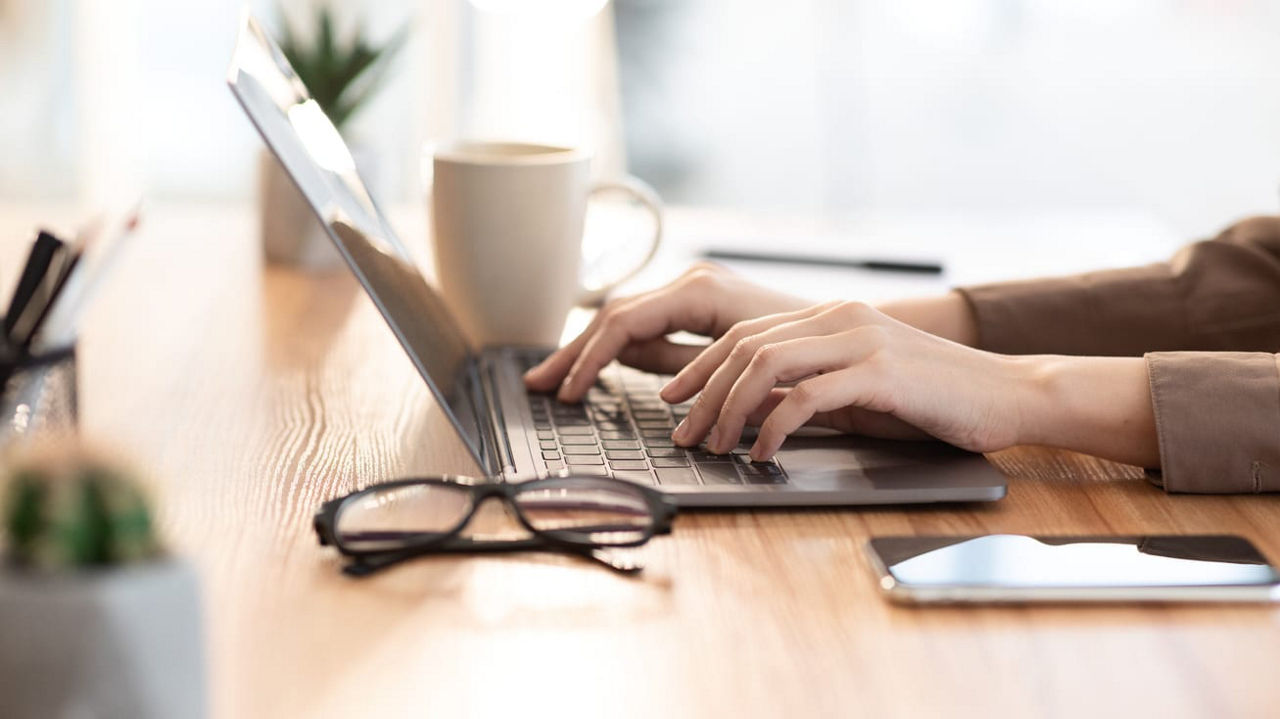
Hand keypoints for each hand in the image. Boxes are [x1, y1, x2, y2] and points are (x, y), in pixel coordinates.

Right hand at [523, 264, 810, 401]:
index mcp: (699, 292)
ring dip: (589, 350)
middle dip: (575, 352)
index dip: (588, 359)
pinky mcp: (700, 306)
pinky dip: (617, 347)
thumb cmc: (806, 351)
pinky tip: (597, 367)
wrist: (848, 334)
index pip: (622, 323)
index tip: (569, 392)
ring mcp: (694, 291)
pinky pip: (646, 324)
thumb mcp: (740, 364)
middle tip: (538, 384)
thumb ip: (681, 363)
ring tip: (557, 379)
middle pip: (614, 316)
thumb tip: (627, 362)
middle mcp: (692, 283)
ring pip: (626, 318)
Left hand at [661, 301, 1033, 459]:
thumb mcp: (859, 390)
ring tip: (715, 447)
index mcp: (831, 316)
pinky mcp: (880, 372)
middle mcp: (840, 318)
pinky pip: (806, 398)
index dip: (700, 367)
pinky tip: (763, 452)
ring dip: (729, 411)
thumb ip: (806, 390)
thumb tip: (749, 411)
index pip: (745, 334)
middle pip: (745, 347)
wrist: (1008, 394)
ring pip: (766, 366)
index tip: (672, 399)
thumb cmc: (934, 398)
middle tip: (683, 433)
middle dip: (703, 393)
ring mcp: (860, 341)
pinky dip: (773, 427)